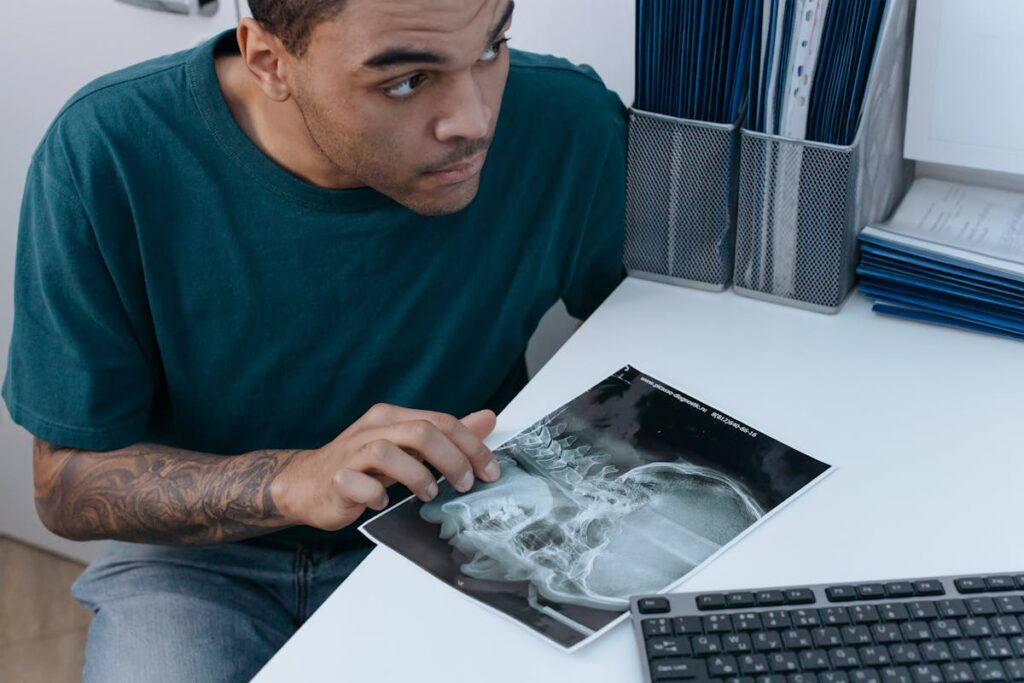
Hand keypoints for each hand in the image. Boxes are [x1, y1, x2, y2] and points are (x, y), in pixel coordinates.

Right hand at [272, 404, 499, 530]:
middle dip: (452, 459)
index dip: (471, 445)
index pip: (440, 421)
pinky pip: (356, 483)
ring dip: (416, 475)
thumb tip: (487, 418)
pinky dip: (375, 494)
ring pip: (387, 452)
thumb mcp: (407, 447)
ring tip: (429, 494)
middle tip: (466, 483)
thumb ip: (446, 434)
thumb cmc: (361, 466)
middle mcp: (372, 430)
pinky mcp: (335, 479)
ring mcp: (351, 453)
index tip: (489, 471)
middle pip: (421, 432)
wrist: (305, 484)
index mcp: (392, 417)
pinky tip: (382, 503)